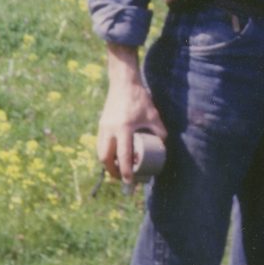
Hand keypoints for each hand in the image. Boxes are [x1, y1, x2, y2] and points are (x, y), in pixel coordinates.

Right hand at [96, 44, 166, 184]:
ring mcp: (103, 127)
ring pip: (100, 152)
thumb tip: (163, 145)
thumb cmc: (139, 99)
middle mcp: (110, 130)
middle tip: (122, 177)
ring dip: (107, 163)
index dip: (126, 171)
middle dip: (113, 171)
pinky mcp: (101, 124)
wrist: (124, 82)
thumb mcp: (153, 115)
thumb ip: (159, 130)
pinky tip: (113, 154)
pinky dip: (105, 152)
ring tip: (118, 167)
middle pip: (106, 158)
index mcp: (123, 129)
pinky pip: (100, 144)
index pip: (123, 156)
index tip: (130, 182)